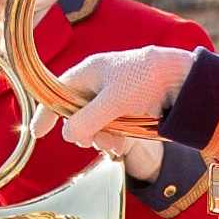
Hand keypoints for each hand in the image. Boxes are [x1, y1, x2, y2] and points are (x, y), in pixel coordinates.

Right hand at [58, 42, 189, 147]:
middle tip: (91, 142)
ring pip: (93, 125)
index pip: (57, 92)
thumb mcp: (113, 100)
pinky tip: (119, 146)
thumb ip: (88, 118)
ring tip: (112, 144)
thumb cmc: (145, 78)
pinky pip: (109, 128)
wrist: (181, 80)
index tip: (37, 132)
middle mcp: (97, 85)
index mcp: (89, 72)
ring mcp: (111, 98)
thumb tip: (66, 135)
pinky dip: (112, 139)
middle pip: (75, 113)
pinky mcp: (126, 110)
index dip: (46, 111)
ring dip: (99, 138)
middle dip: (82, 131)